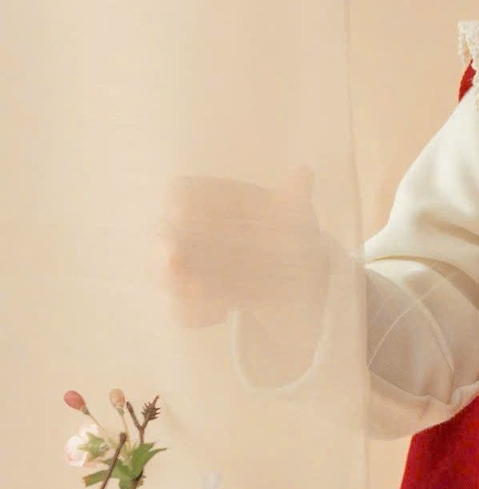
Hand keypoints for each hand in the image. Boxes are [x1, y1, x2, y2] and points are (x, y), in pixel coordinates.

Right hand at [157, 164, 327, 328]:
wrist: (287, 264)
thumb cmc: (281, 224)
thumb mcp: (292, 210)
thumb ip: (294, 196)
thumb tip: (306, 174)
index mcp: (208, 199)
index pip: (180, 194)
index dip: (177, 204)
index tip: (181, 213)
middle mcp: (187, 231)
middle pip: (163, 236)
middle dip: (165, 248)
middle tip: (175, 258)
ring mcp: (186, 267)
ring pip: (168, 277)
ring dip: (179, 286)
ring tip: (201, 292)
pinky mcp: (194, 300)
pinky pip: (183, 310)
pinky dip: (197, 314)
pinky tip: (221, 314)